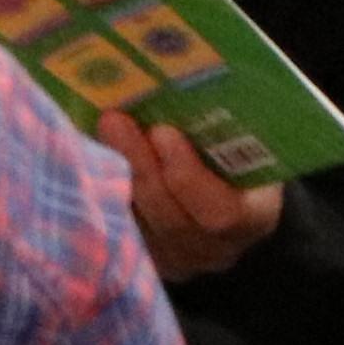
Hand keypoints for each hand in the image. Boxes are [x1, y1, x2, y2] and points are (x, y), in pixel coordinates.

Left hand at [100, 113, 287, 281]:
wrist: (229, 189)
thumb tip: (172, 83)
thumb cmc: (240, 154)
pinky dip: (102, 191)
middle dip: (141, 167)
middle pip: (172, 219)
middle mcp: (216, 249)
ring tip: (99, 130)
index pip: (223, 212)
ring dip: (115, 175)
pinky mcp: (145, 259)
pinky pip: (120, 229)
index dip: (189, 177)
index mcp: (254, 217)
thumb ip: (223, 127)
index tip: (164, 132)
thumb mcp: (245, 140)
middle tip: (115, 121)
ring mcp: (178, 260)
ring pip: (140, 226)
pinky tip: (88, 155)